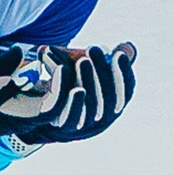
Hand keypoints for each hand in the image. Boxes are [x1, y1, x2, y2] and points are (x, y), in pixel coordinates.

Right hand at [0, 45, 70, 141]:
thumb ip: (1, 67)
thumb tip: (18, 51)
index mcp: (25, 117)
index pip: (53, 107)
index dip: (60, 87)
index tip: (57, 65)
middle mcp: (37, 113)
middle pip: (64, 98)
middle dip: (64, 73)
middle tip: (50, 51)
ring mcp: (39, 103)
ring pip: (62, 89)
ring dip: (61, 68)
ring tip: (50, 50)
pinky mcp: (38, 94)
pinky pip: (55, 83)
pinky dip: (55, 68)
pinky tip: (48, 53)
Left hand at [16, 43, 134, 143]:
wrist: (45, 110)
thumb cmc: (72, 85)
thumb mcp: (88, 71)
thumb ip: (107, 61)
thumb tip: (127, 46)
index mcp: (113, 105)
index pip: (126, 92)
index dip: (125, 74)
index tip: (119, 53)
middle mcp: (102, 119)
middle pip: (110, 100)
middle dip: (103, 72)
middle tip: (94, 48)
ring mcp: (84, 126)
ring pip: (91, 108)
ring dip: (88, 82)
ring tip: (82, 61)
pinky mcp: (64, 128)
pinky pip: (71, 118)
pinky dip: (73, 102)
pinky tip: (72, 84)